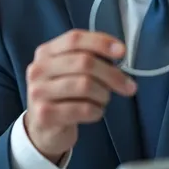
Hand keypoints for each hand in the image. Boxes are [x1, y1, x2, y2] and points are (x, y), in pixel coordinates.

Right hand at [25, 29, 136, 162]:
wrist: (43, 130)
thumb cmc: (63, 97)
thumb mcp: (69, 72)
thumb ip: (88, 58)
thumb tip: (118, 53)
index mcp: (46, 52)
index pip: (75, 39)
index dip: (101, 42)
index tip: (122, 51)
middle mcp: (38, 69)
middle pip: (84, 62)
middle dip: (112, 74)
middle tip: (129, 86)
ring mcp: (39, 92)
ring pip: (85, 85)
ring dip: (104, 94)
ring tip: (103, 100)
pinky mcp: (44, 115)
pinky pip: (83, 109)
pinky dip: (97, 111)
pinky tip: (95, 112)